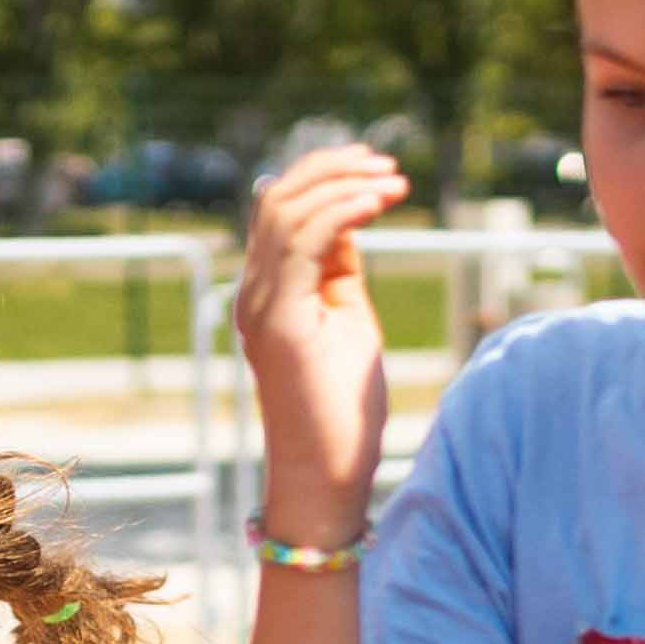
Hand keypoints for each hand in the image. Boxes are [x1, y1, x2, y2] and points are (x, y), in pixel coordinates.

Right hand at [235, 145, 416, 533]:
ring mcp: (260, 308)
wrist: (326, 479)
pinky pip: (303, 243)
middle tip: (387, 164)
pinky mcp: (279, 324)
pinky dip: (342, 211)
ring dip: (342, 184)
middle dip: (332, 169)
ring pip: (284, 212)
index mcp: (266, 293)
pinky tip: (379, 202)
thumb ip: (341, 270)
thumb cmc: (343, 411)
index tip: (377, 170)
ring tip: (392, 180)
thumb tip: (350, 220)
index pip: (280, 212)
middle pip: (275, 200)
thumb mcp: (347, 319)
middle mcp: (252, 295)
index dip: (324, 177)